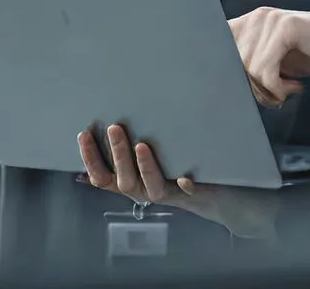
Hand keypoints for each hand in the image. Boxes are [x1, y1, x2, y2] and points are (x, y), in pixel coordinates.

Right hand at [78, 124, 278, 238]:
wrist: (226, 198)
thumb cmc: (188, 168)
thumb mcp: (162, 153)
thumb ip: (139, 141)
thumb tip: (114, 112)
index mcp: (136, 181)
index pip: (103, 176)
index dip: (91, 158)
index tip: (83, 133)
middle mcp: (149, 191)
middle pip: (124, 182)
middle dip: (117, 154)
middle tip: (115, 128)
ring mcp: (172, 194)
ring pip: (151, 189)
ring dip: (145, 168)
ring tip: (142, 145)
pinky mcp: (198, 196)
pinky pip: (189, 195)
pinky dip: (185, 186)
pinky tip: (184, 178)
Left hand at [229, 7, 309, 107]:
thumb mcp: (274, 60)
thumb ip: (249, 65)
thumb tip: (220, 86)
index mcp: (249, 23)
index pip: (215, 48)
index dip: (222, 73)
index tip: (237, 91)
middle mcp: (255, 17)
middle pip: (231, 64)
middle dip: (252, 89)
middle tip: (275, 96)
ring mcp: (269, 19)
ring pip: (248, 70)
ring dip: (268, 92)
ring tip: (286, 91)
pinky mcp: (286, 28)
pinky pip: (265, 71)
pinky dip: (277, 88)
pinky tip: (294, 88)